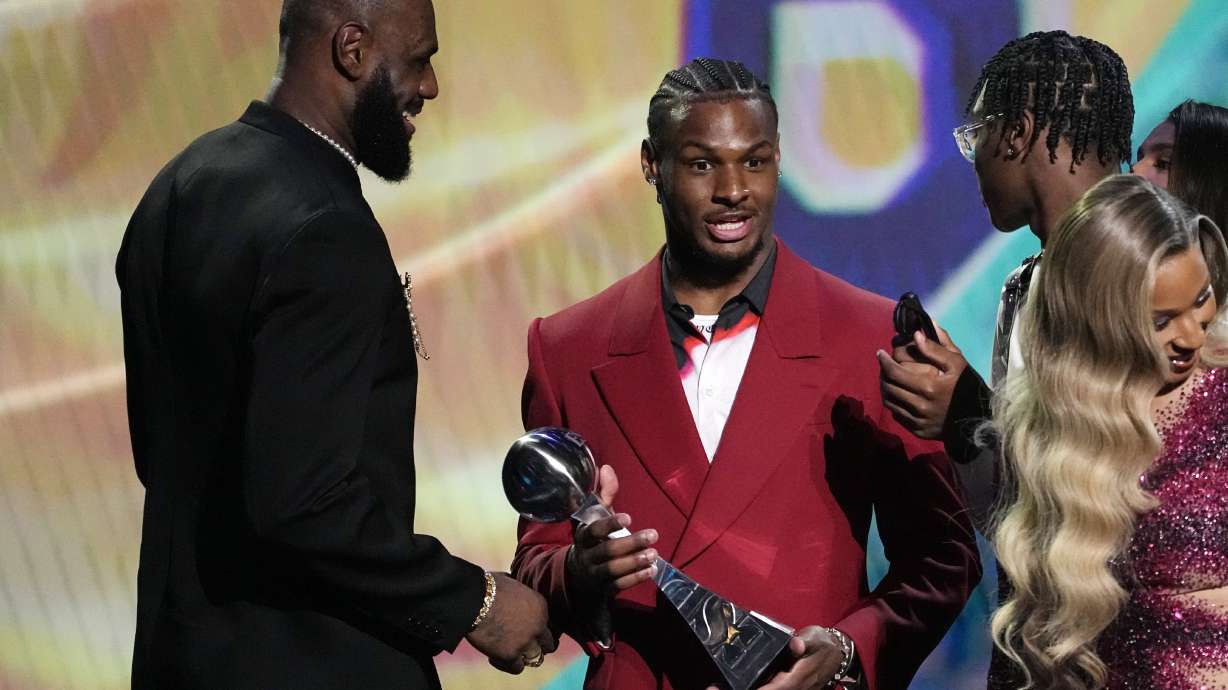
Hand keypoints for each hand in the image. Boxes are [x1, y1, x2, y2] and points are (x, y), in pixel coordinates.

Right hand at [465, 573, 557, 673]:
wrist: (473, 599)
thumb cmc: (487, 587)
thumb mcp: (511, 582)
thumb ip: (518, 591)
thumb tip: (515, 588)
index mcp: (540, 606)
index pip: (547, 624)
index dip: (536, 629)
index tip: (523, 629)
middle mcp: (538, 625)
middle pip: (547, 644)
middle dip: (537, 645)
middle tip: (521, 645)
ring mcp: (526, 642)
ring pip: (535, 658)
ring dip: (523, 656)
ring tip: (508, 651)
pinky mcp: (511, 655)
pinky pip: (516, 668)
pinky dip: (506, 664)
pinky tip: (493, 656)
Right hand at [567, 465, 658, 593]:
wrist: (578, 574)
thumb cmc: (594, 539)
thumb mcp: (596, 515)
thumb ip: (604, 493)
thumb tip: (606, 467)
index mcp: (582, 536)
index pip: (593, 530)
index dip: (609, 524)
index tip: (628, 518)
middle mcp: (586, 555)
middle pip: (607, 551)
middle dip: (631, 543)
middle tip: (653, 535)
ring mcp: (594, 574)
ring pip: (612, 570)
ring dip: (634, 562)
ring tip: (654, 554)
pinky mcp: (604, 588)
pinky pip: (618, 585)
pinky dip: (635, 579)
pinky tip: (651, 570)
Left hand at [705, 626, 845, 689]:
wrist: (838, 653)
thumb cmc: (824, 644)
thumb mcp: (816, 638)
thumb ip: (805, 642)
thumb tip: (796, 644)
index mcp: (798, 678)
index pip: (774, 689)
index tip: (734, 688)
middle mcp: (794, 688)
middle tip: (713, 689)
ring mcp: (792, 689)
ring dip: (747, 688)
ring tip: (716, 688)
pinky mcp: (788, 687)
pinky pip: (771, 688)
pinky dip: (756, 686)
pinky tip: (737, 682)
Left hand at [876, 324, 967, 438]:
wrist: (978, 418)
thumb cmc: (967, 386)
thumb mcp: (957, 363)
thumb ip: (936, 348)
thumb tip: (916, 334)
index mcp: (929, 386)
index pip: (895, 372)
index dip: (884, 361)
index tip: (880, 353)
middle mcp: (921, 405)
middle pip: (888, 387)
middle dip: (883, 373)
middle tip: (884, 365)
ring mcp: (918, 420)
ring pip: (889, 402)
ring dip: (885, 388)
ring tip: (887, 378)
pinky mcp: (918, 431)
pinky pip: (896, 415)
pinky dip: (893, 403)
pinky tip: (898, 394)